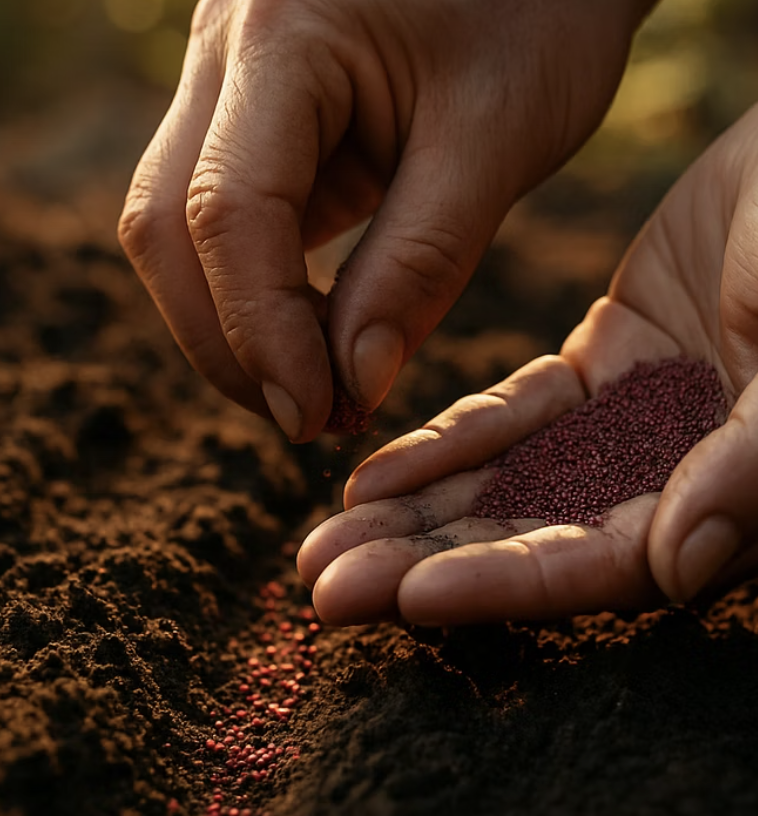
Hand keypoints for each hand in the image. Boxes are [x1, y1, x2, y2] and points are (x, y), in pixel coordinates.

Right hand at [118, 0, 653, 440]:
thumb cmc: (542, 11)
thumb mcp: (496, 140)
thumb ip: (420, 264)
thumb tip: (352, 381)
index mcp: (283, 34)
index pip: (227, 213)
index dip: (259, 334)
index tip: (316, 416)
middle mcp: (225, 47)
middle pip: (166, 225)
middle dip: (228, 342)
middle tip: (311, 417)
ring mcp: (230, 77)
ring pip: (180, 228)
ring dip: (236, 324)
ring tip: (318, 387)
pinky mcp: (257, 113)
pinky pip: (225, 217)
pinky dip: (260, 290)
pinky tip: (315, 332)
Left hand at [298, 103, 757, 625]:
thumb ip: (752, 464)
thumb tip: (675, 572)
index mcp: (720, 498)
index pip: (597, 565)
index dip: (503, 582)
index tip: (408, 598)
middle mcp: (664, 478)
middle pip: (528, 537)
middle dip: (425, 564)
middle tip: (325, 589)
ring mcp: (623, 424)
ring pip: (502, 481)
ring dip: (411, 513)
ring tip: (319, 543)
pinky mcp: (595, 367)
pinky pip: (508, 413)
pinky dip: (444, 441)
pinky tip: (371, 472)